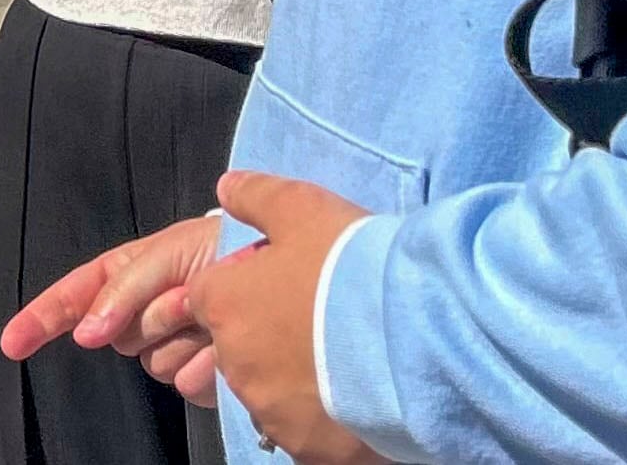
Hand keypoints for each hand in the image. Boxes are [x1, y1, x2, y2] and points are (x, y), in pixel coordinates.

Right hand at [1, 211, 227, 393]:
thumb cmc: (233, 248)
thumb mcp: (172, 251)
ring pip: (153, 362)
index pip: (77, 295)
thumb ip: (122, 288)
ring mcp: (178, 346)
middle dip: (149, 317)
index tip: (12, 341)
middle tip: (189, 296)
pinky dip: (207, 365)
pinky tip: (226, 345)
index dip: (42, 318)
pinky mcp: (205, 377)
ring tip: (214, 315)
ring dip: (183, 339)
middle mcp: (152, 312)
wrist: (290, 277)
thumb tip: (85, 332)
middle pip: (120, 334)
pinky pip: (187, 384)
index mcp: (137, 274)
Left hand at [188, 172, 381, 462]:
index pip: (212, 296)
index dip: (248, 286)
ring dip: (299, 376)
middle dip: (271, 334)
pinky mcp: (309, 447)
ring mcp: (272, 410)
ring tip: (350, 355)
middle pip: (241, 347)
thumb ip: (257, 197)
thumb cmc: (352, 265)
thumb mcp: (302, 207)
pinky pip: (309, 428)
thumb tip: (227, 187)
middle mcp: (237, 364)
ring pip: (272, 391)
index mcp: (226, 305)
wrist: (415, 334)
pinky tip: (362, 391)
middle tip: (324, 316)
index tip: (287, 281)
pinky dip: (327, 414)